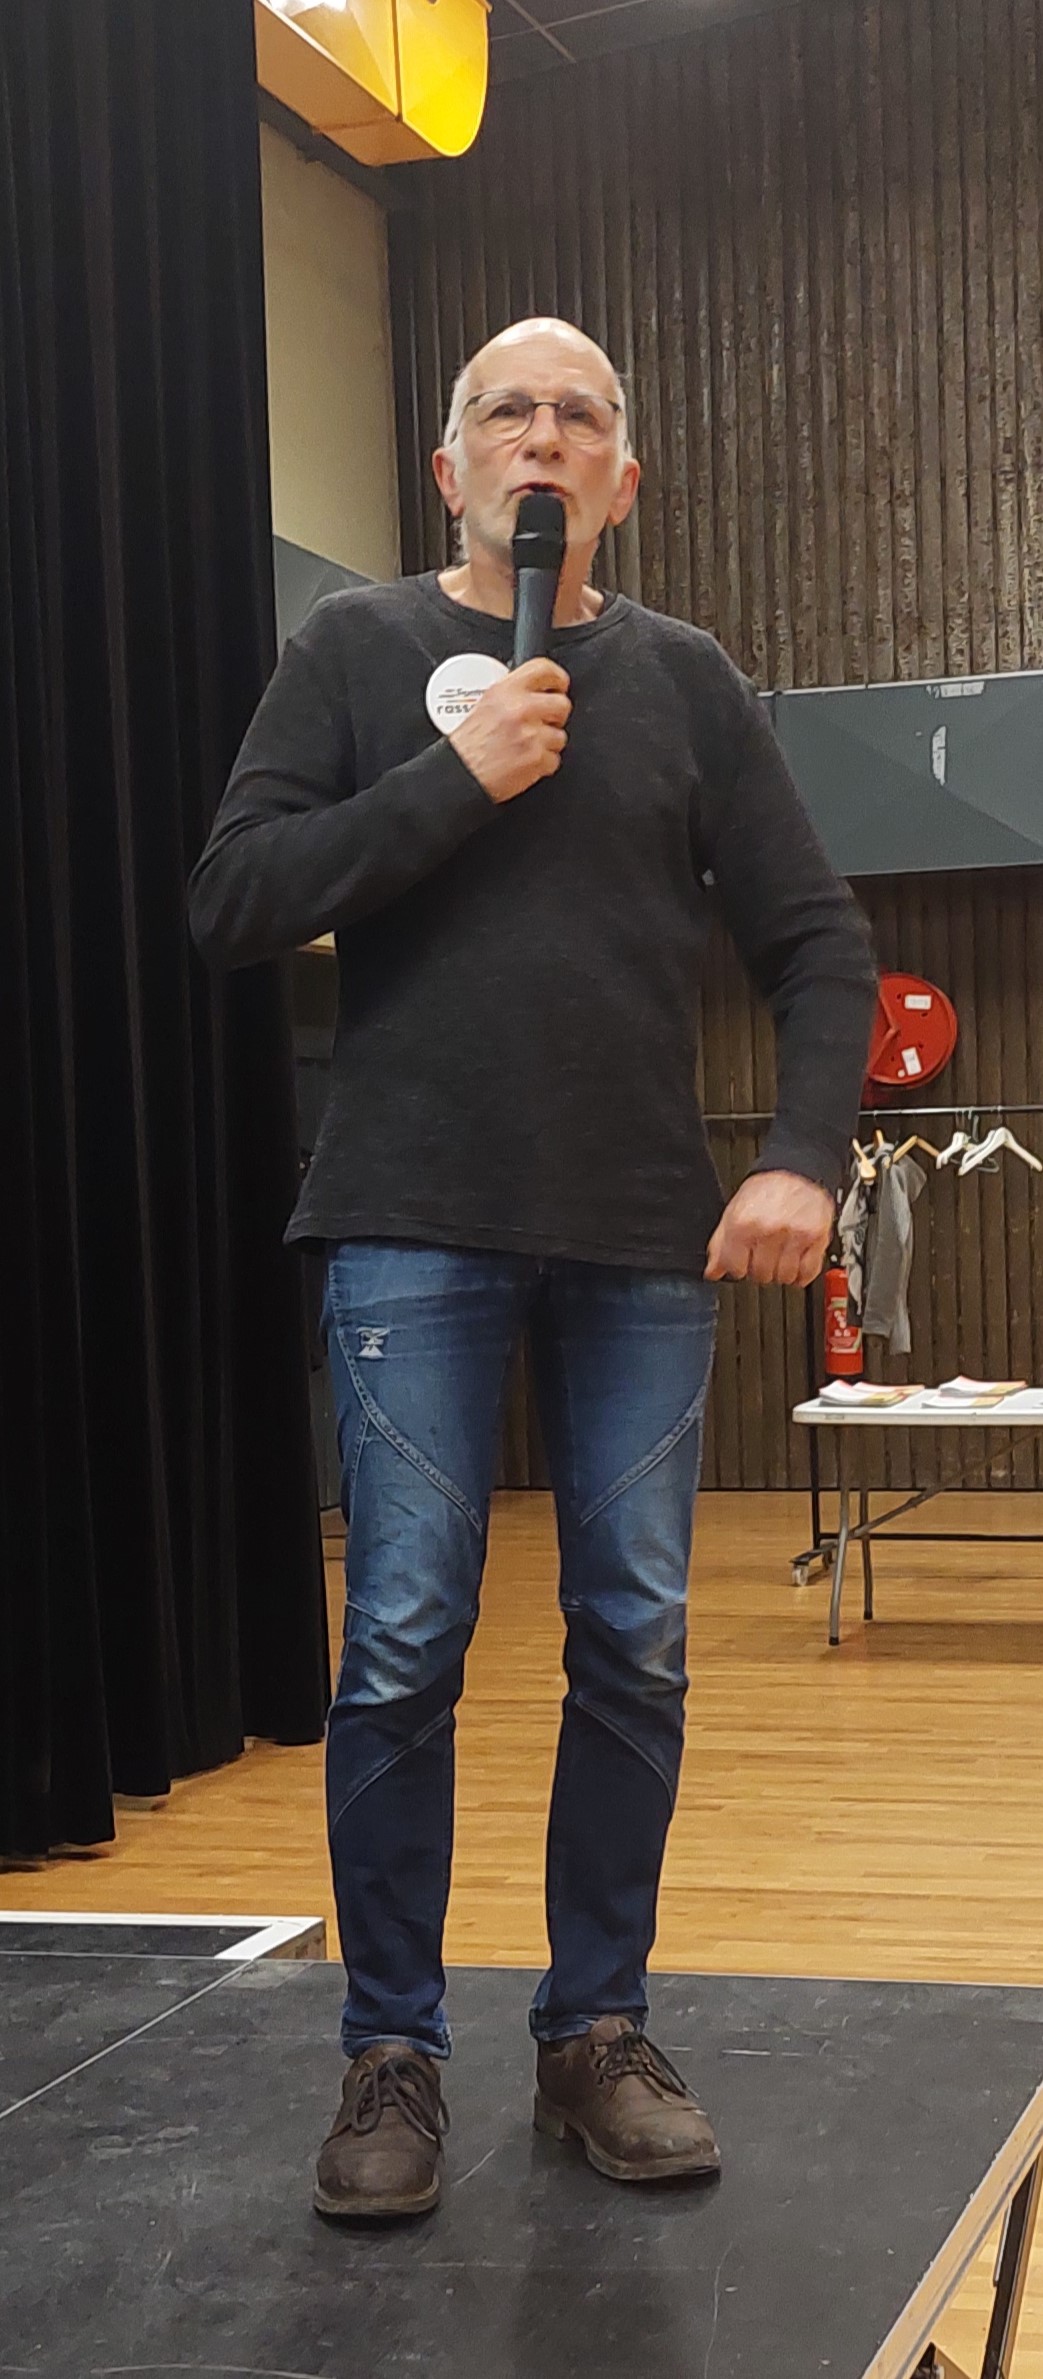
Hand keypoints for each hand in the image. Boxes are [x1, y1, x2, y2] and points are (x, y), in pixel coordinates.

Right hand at [449, 658, 570, 805]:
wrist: (460, 774)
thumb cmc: (467, 745)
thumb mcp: (485, 704)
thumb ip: (512, 694)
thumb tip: (535, 691)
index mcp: (506, 691)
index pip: (544, 670)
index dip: (557, 678)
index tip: (560, 686)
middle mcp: (520, 709)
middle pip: (562, 704)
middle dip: (555, 717)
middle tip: (540, 725)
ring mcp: (531, 735)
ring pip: (560, 736)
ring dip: (547, 744)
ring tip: (525, 748)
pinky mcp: (537, 758)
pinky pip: (554, 759)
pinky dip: (543, 764)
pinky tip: (524, 762)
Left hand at [705, 1171, 834, 1288]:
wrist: (797, 1172)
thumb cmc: (765, 1191)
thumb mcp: (734, 1212)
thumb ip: (720, 1244)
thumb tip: (713, 1271)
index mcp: (743, 1224)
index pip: (735, 1268)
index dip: (737, 1267)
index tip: (742, 1262)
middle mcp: (768, 1229)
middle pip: (760, 1275)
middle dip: (760, 1268)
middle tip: (763, 1254)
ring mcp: (794, 1234)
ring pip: (784, 1277)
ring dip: (781, 1272)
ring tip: (781, 1255)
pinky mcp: (816, 1237)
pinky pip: (808, 1272)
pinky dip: (802, 1274)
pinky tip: (796, 1263)